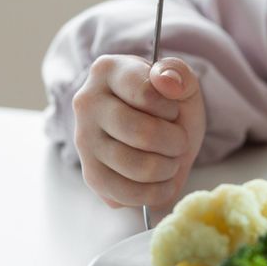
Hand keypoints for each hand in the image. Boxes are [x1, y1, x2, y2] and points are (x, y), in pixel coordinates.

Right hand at [71, 54, 205, 213]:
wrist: (159, 128)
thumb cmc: (168, 102)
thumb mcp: (182, 82)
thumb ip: (179, 74)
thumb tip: (166, 81)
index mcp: (108, 71)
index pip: (145, 94)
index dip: (170, 109)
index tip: (172, 111)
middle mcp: (87, 104)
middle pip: (141, 134)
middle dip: (175, 142)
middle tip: (179, 141)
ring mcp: (84, 141)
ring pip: (135, 166)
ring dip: (167, 168)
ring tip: (171, 159)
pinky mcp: (90, 175)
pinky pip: (124, 194)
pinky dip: (153, 193)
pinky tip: (163, 182)